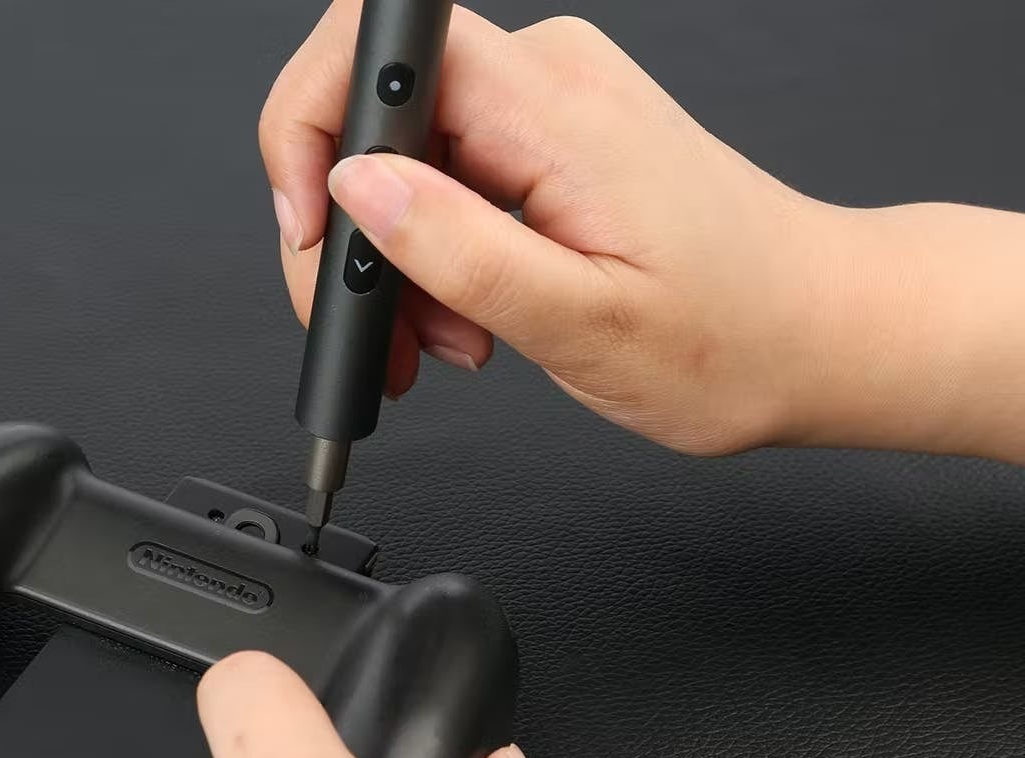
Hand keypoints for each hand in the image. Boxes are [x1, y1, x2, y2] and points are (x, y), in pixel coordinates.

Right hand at [262, 4, 1024, 461]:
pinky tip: (473, 311)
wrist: (822, 332)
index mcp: (553, 107)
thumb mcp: (578, 321)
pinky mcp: (555, 133)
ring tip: (451, 336)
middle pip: (374, 112)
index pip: (374, 48)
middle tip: (392, 324)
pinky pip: (450, 170)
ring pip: (405, 154)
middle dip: (351, 227)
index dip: (309, 124)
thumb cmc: (733, 337)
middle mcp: (551, 78)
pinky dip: (438, 247)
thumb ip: (457, 248)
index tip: (311, 225)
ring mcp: (553, 102)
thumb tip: (352, 185)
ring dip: (400, 254)